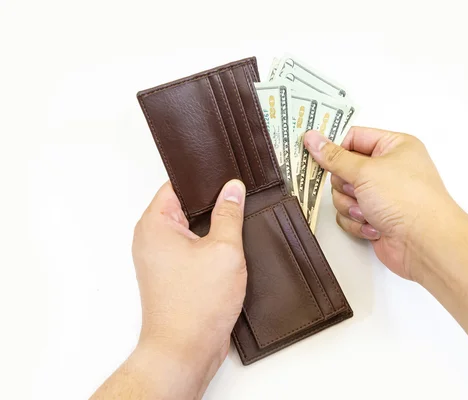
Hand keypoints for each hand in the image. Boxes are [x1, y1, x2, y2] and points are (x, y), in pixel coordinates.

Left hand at [131, 180, 246, 392]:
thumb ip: (229, 214)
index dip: (204, 179)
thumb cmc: (197, 305)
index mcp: (155, 224)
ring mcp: (160, 259)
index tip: (228, 176)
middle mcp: (151, 239)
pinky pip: (191, 249)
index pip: (177, 185)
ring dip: (212, 228)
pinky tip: (230, 249)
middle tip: (239, 199)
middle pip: (184, 206)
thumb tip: (233, 189)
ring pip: (190, 229)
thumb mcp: (224, 250)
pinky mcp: (171, 276)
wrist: (185, 350)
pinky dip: (209, 247)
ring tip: (238, 224)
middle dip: (212, 204)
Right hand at [304, 127, 463, 281]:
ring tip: (369, 213)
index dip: (336, 148)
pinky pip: (350, 215)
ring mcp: (383, 195)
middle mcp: (389, 168)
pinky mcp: (376, 217)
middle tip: (356, 190)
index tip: (318, 157)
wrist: (424, 244)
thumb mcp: (365, 171)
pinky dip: (358, 222)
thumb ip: (334, 157)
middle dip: (345, 185)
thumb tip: (313, 138)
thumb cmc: (405, 200)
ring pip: (344, 194)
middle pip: (344, 169)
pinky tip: (375, 227)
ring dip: (351, 206)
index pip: (354, 137)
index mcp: (394, 146)